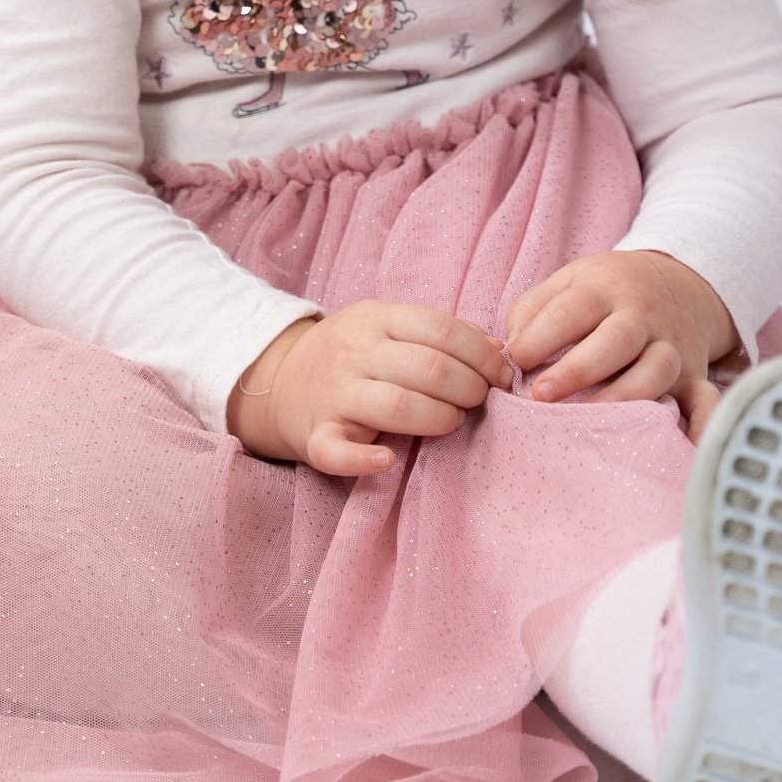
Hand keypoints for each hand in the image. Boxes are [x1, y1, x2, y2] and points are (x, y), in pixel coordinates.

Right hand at [227, 301, 511, 478]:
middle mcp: (355, 352)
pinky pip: (337, 452)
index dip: (481, 354)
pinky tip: (389, 461)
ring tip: (452, 423)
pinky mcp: (316, 435)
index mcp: (377, 319)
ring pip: (395, 406)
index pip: (441, 329)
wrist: (280, 380)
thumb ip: (440, 333)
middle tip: (480, 401)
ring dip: (438, 418)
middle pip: (426, 368)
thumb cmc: (352, 354)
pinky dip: (363, 462)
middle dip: (468, 388)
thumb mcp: (388, 326)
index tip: (501, 375)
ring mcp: (335, 394)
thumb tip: (498, 349)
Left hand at [501, 248, 738, 443]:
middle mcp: (643, 317)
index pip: (573, 309)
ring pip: (657, 370)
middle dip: (580, 368)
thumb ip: (532, 309)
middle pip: (618, 339)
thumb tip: (509, 351)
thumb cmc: (609, 290)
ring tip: (590, 422)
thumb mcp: (570, 280)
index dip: (541, 336)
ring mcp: (672, 346)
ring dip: (626, 397)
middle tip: (541, 396)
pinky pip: (706, 399)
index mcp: (606, 289)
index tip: (513, 362)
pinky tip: (689, 445)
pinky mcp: (694, 375)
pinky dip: (704, 423)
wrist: (681, 282)